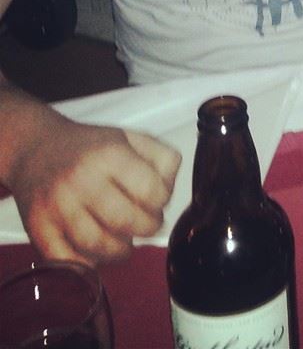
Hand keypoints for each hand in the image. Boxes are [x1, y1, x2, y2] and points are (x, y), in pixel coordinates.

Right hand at [6, 105, 179, 264]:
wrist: (35, 149)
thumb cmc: (89, 147)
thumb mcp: (131, 137)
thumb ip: (161, 158)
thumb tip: (170, 190)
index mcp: (110, 155)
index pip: (151, 191)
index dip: (162, 201)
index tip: (158, 202)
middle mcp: (82, 180)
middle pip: (127, 221)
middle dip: (147, 228)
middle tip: (147, 225)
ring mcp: (58, 207)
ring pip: (99, 246)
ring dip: (121, 250)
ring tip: (126, 241)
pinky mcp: (38, 229)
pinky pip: (69, 260)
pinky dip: (89, 263)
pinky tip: (97, 250)